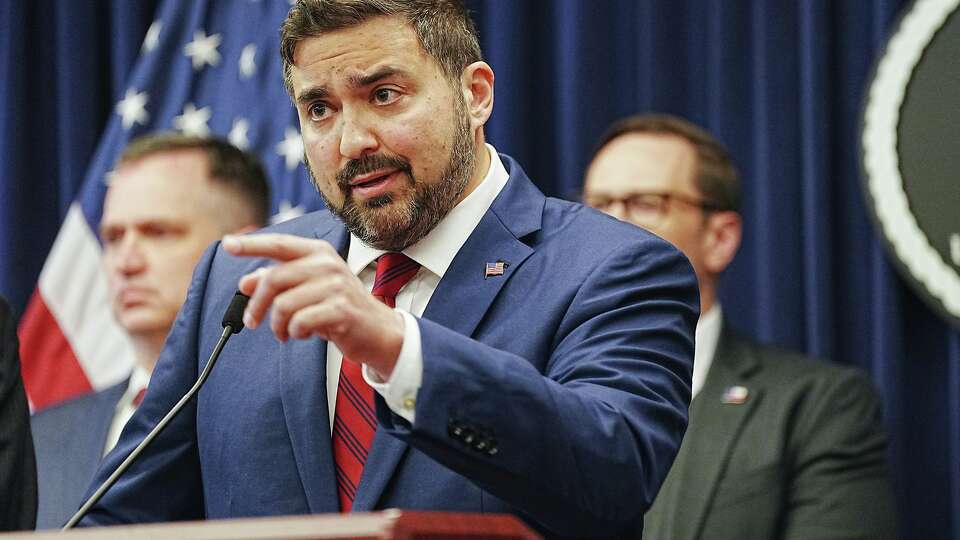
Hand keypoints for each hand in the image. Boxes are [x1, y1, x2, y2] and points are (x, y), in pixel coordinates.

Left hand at [222, 233, 404, 376]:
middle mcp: (327, 264)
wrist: (378, 330)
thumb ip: (279, 281)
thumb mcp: (308, 289)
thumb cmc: (339, 307)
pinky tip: (301, 334)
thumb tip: (246, 281)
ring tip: (284, 332)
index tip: (227, 245)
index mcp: (318, 252)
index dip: (251, 244)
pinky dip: (294, 333)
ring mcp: (336, 286)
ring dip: (277, 325)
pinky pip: (300, 322)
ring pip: (284, 305)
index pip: (279, 244)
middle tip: (251, 321)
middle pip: (274, 279)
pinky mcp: (341, 310)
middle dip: (256, 305)